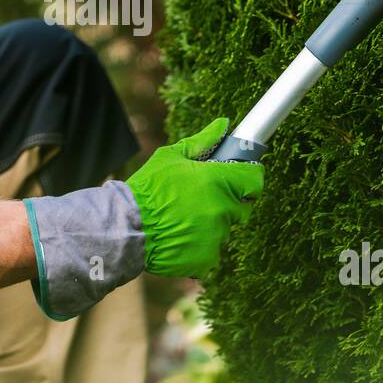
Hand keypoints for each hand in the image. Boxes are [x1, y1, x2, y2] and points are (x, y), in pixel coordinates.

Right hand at [126, 117, 263, 277]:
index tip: (240, 177)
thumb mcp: (171, 157)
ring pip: (225, 228)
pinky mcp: (208, 258)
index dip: (249, 177)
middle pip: (242, 206)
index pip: (254, 179)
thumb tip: (222, 125)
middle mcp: (222, 209)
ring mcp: (217, 236)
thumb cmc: (148, 189)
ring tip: (184, 219)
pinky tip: (181, 236)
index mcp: (218, 181)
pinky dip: (201, 245)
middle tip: (203, 199)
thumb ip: (202, 142)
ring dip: (212, 223)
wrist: (127, 226)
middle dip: (228, 201)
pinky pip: (213, 250)